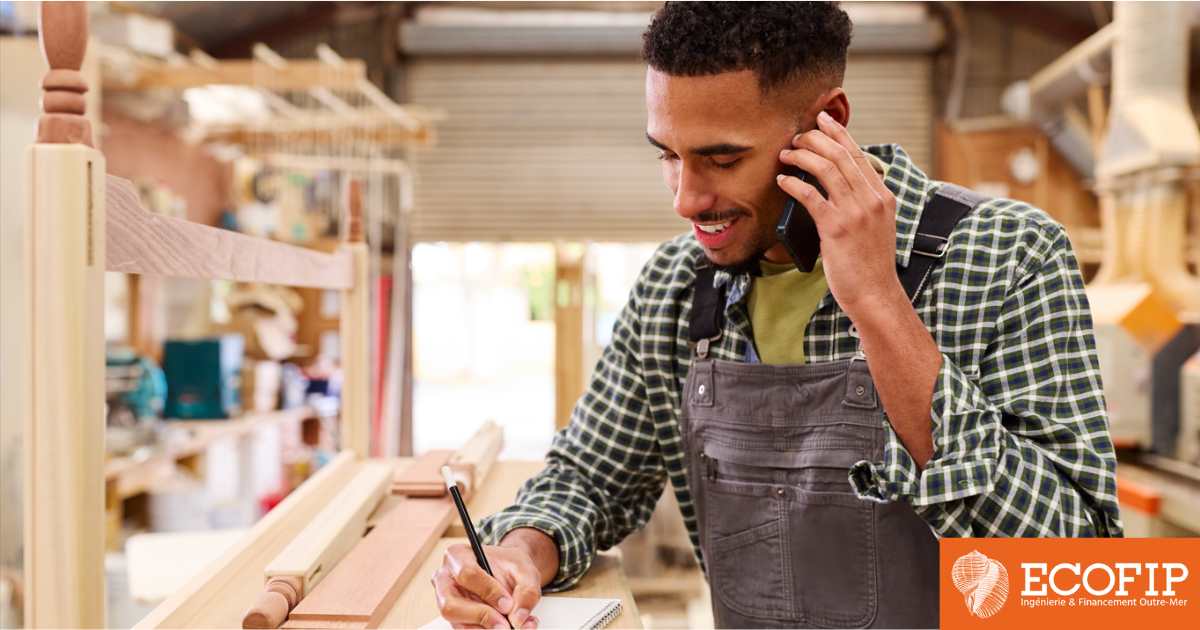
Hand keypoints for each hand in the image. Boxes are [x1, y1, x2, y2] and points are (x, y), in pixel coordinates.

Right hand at [432, 529, 555, 629]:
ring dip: (487, 628)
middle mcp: (446, 581)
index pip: (466, 574)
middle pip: (451, 606)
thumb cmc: (510, 565)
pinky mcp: (457, 619)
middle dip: (482, 617)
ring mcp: (448, 602)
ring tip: (511, 625)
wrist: (510, 572)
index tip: (508, 603)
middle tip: (505, 624)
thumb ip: (526, 591)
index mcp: (458, 556)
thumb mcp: (525, 570)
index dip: (489, 591)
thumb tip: (518, 618)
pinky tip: (507, 625)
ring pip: (459, 624)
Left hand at [776, 111, 906, 321]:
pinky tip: (782, 181)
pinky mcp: (836, 227)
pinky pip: (810, 195)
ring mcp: (855, 212)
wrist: (875, 293)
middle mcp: (872, 199)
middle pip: (840, 154)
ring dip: (801, 156)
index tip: (822, 120)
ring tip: (786, 154)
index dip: (838, 133)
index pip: (858, 154)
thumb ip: (863, 204)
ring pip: (826, 168)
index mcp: (883, 196)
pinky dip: (793, 184)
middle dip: (815, 139)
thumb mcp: (876, 227)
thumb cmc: (870, 265)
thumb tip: (838, 187)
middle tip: (796, 136)